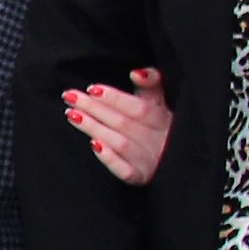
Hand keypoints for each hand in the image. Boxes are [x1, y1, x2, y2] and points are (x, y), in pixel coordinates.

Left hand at [61, 66, 174, 185]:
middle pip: (123, 123)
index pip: (138, 107)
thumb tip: (137, 73)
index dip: (116, 98)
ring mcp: (149, 160)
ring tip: (72, 115)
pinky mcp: (141, 177)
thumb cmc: (159, 125)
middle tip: (70, 97)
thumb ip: (151, 84)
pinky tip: (94, 145)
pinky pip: (126, 171)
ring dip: (96, 129)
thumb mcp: (160, 102)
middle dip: (95, 109)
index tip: (92, 88)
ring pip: (120, 144)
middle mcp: (157, 139)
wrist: (178, 163)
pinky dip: (111, 159)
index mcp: (162, 119)